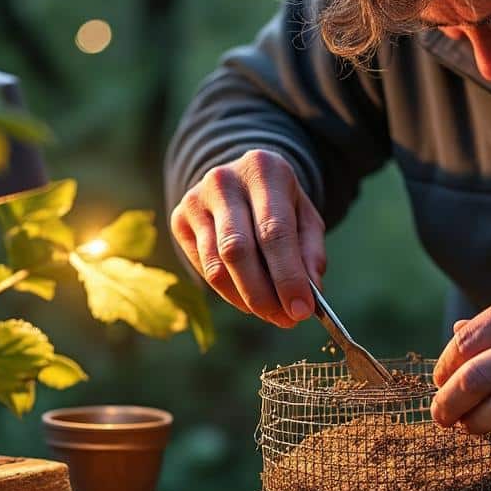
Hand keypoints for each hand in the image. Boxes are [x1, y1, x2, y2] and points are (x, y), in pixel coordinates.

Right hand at [170, 149, 325, 327]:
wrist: (240, 177)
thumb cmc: (279, 202)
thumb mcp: (305, 217)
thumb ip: (311, 252)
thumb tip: (310, 293)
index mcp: (263, 170)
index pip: (274, 230)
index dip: (288, 275)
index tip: (302, 310)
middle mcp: (224, 181)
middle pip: (238, 250)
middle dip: (264, 294)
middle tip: (286, 320)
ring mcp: (195, 199)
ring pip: (217, 266)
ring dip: (246, 299)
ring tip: (272, 313)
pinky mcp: (179, 219)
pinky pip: (204, 269)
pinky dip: (229, 292)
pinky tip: (249, 298)